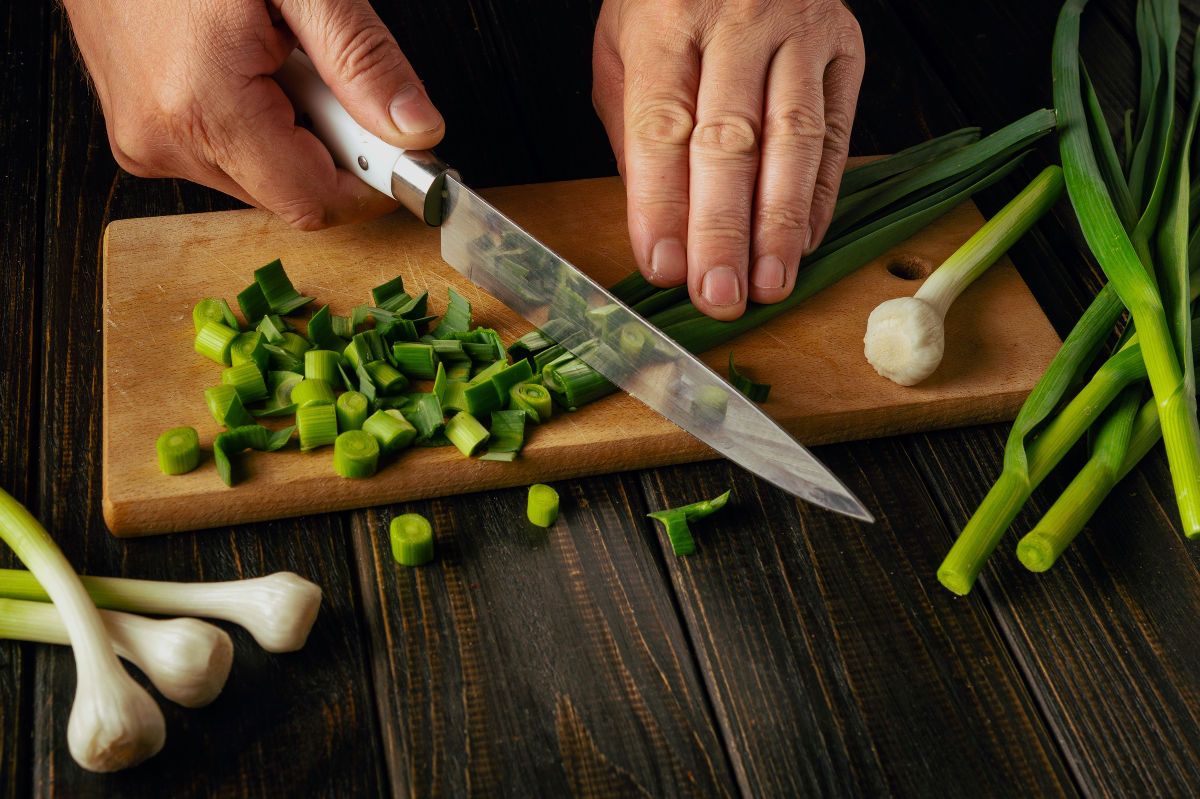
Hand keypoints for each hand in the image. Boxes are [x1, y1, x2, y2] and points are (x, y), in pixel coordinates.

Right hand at [61, 0, 443, 229]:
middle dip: (330, 146)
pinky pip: (224, 154)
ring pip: (260, 177)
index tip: (404, 153)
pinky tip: (247, 66)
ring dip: (292, 132)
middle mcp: (166, 141)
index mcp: (203, 109)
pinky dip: (256, 123)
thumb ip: (361, 59)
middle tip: (328, 74)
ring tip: (276, 55)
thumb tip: (416, 130)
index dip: (371, 183)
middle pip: (290, 193)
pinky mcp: (139, 133)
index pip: (315, 201)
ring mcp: (146, 141)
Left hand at [592, 0, 864, 319]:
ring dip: (780, 224)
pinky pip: (836, 132)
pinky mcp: (845, 47)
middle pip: (729, 142)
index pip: (662, 128)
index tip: (662, 267)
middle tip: (717, 294)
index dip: (662, 205)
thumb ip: (635, 131)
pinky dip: (821, 196)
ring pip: (793, 141)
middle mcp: (737, 24)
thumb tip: (656, 224)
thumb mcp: (623, 49)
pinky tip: (804, 245)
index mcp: (666, 24)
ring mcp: (799, 33)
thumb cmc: (669, 1)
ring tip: (769, 284)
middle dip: (722, 231)